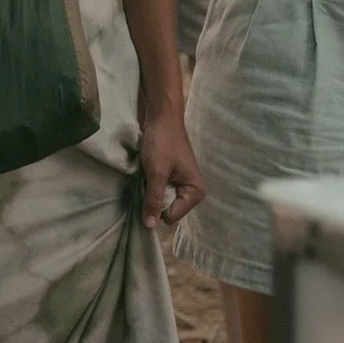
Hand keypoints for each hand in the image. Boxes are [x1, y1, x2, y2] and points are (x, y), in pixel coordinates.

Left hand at [139, 110, 205, 228]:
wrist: (162, 116)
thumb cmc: (162, 142)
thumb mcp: (156, 172)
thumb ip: (154, 199)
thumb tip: (150, 227)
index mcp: (195, 193)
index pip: (170, 216)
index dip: (156, 206)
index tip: (149, 187)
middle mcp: (192, 192)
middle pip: (167, 210)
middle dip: (154, 198)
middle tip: (148, 179)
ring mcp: (183, 184)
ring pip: (162, 200)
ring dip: (151, 190)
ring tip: (148, 174)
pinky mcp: (174, 177)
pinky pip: (161, 190)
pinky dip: (152, 184)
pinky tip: (148, 172)